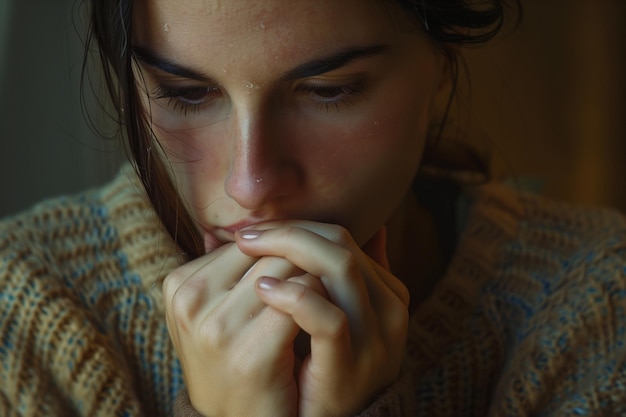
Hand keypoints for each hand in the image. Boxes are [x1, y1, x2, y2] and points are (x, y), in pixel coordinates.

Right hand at [163, 242, 324, 416]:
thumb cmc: (236, 360)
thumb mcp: (218, 311)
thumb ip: (233, 270)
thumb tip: (265, 226)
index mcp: (180, 285)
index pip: (246, 242)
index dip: (280, 251)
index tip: (302, 266)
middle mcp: (191, 300)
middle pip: (268, 251)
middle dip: (300, 261)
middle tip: (326, 276)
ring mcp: (217, 327)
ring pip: (290, 268)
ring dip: (316, 278)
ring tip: (329, 294)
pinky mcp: (250, 352)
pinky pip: (303, 297)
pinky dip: (322, 300)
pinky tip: (327, 315)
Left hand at [236, 222, 409, 416]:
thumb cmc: (320, 369)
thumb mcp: (333, 319)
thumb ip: (331, 280)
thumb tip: (319, 240)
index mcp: (387, 291)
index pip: (341, 237)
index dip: (298, 226)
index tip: (259, 229)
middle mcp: (389, 307)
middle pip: (340, 244)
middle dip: (289, 231)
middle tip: (246, 234)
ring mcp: (375, 337)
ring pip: (340, 267)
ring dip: (289, 250)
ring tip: (248, 252)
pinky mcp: (351, 365)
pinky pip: (329, 318)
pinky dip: (294, 298)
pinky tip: (262, 290)